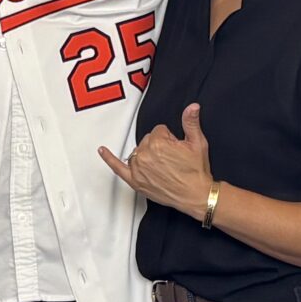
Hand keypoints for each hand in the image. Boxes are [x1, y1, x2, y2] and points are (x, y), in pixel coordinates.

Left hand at [99, 103, 212, 218]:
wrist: (195, 195)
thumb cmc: (196, 172)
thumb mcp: (198, 143)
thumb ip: (191, 122)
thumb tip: (192, 107)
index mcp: (159, 143)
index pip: (159, 130)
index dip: (170, 139)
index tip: (177, 148)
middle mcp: (145, 155)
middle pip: (147, 140)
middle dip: (159, 146)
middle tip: (173, 159)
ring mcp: (138, 169)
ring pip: (137, 151)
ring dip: (147, 155)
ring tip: (163, 166)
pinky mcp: (135, 181)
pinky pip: (117, 167)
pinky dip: (109, 159)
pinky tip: (102, 151)